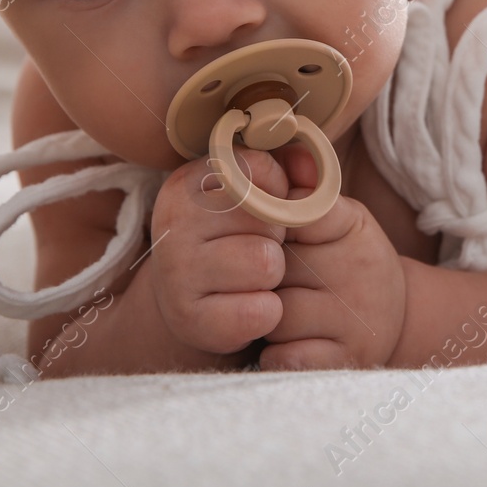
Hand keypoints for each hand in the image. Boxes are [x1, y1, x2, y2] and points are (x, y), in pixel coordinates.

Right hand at [148, 146, 291, 355]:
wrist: (190, 299)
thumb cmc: (231, 237)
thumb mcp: (254, 195)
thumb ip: (289, 170)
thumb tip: (313, 167)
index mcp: (188, 182)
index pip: (259, 168)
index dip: (279, 191)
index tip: (264, 206)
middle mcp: (174, 222)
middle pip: (268, 219)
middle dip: (276, 237)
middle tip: (251, 247)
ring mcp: (176, 271)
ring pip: (266, 264)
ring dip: (271, 276)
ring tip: (249, 277)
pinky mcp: (188, 319)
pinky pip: (261, 311)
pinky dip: (266, 312)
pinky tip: (245, 306)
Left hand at [260, 145, 405, 369]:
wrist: (397, 317)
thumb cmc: (349, 260)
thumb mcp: (339, 217)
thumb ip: (304, 188)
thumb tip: (284, 157)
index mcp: (353, 226)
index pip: (292, 215)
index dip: (268, 229)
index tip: (269, 238)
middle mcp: (359, 271)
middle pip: (275, 268)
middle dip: (261, 276)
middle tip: (268, 280)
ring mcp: (356, 320)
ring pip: (275, 315)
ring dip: (264, 316)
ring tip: (277, 309)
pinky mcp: (345, 361)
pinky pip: (285, 358)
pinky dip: (275, 354)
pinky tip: (285, 342)